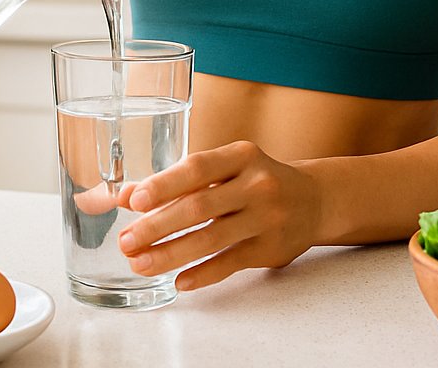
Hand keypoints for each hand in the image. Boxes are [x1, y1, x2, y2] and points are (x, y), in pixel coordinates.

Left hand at [116, 141, 321, 290]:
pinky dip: (202, 274)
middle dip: (157, 226)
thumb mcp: (224, 170)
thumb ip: (177, 181)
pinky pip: (230, 263)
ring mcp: (266, 217)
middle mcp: (257, 183)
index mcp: (240, 156)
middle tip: (126, 242)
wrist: (313, 200)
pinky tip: (179, 281)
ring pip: (212, 239)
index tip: (134, 202)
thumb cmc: (255, 181)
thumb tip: (124, 196)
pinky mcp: (271, 248)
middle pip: (199, 207)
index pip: (197, 168)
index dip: (164, 185)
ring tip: (141, 263)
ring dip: (171, 254)